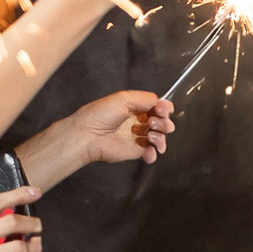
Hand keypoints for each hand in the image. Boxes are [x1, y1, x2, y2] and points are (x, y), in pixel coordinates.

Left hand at [16, 91, 174, 191]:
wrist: (87, 135)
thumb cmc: (100, 115)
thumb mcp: (124, 98)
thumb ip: (147, 98)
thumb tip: (164, 103)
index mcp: (136, 108)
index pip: (159, 108)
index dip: (164, 109)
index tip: (162, 110)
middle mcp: (139, 122)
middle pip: (162, 122)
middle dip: (163, 123)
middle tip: (152, 123)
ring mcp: (138, 137)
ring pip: (160, 137)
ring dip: (161, 137)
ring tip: (150, 136)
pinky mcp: (136, 151)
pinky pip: (151, 153)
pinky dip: (154, 153)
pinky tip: (149, 151)